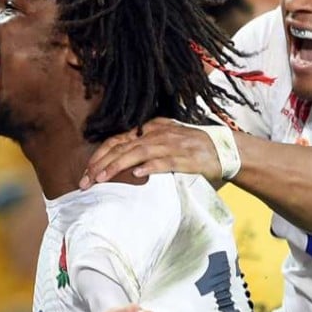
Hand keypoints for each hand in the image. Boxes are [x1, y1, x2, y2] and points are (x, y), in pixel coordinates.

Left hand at [80, 118, 222, 188]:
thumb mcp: (165, 143)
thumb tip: (122, 166)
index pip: (118, 141)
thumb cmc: (192, 149)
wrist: (225, 149)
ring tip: (102, 178)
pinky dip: (150, 167)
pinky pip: (165, 162)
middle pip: (123, 147)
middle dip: (102, 164)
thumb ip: (145, 149)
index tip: (86, 173)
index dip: (100, 156)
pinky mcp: (186, 158)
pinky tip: (137, 175)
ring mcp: (172, 145)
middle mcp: (158, 134)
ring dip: (118, 166)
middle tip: (86, 182)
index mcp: (151, 130)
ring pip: (139, 153)